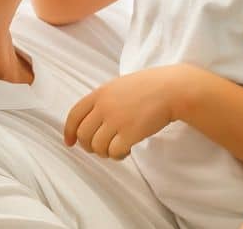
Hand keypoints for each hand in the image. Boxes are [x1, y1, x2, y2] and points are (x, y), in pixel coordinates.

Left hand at [64, 65, 188, 159]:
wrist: (173, 89)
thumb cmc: (150, 87)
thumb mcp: (120, 85)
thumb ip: (104, 100)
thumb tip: (92, 121)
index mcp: (100, 93)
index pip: (74, 115)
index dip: (69, 132)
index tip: (70, 142)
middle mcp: (104, 107)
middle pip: (83, 135)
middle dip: (89, 147)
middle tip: (101, 148)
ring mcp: (117, 120)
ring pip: (97, 147)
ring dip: (105, 152)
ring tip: (117, 149)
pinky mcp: (130, 133)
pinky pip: (114, 152)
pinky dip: (118, 156)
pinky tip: (127, 150)